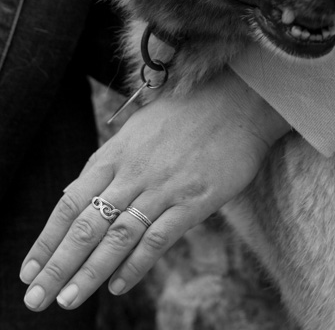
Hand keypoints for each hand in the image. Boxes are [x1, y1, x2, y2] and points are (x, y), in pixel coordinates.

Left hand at [19, 69, 291, 312]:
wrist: (241, 99)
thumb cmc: (188, 112)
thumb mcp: (139, 128)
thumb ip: (110, 162)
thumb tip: (76, 192)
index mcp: (117, 152)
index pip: (71, 202)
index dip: (47, 239)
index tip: (28, 270)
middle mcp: (134, 171)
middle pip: (88, 225)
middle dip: (58, 266)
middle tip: (37, 298)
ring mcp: (164, 187)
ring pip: (118, 237)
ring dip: (90, 273)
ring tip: (68, 300)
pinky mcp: (194, 200)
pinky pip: (157, 238)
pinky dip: (135, 265)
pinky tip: (118, 285)